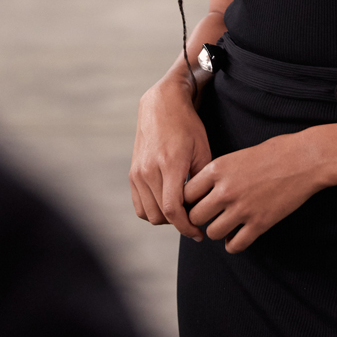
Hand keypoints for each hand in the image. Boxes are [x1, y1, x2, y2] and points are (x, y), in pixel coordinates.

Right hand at [129, 77, 211, 240]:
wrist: (162, 103)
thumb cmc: (187, 124)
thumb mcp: (202, 148)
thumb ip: (202, 180)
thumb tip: (204, 207)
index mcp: (170, 164)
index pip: (173, 210)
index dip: (186, 227)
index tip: (198, 233)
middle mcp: (149, 170)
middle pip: (161, 216)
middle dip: (178, 224)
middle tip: (194, 221)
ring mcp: (138, 172)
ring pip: (148, 214)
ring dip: (165, 219)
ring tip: (182, 212)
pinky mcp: (132, 173)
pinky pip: (139, 205)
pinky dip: (152, 211)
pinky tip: (167, 204)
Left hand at [184, 130, 324, 253]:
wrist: (304, 159)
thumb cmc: (274, 152)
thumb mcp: (238, 156)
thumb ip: (219, 174)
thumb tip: (202, 193)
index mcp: (218, 168)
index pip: (186, 194)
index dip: (189, 200)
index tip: (196, 202)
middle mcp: (226, 190)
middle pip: (195, 216)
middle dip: (200, 218)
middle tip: (209, 216)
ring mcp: (242, 208)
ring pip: (212, 233)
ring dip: (217, 231)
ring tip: (226, 224)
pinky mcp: (259, 223)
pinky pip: (235, 245)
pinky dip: (234, 244)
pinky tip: (238, 236)